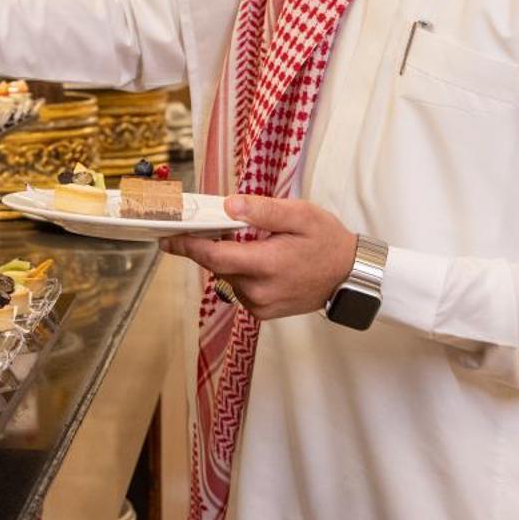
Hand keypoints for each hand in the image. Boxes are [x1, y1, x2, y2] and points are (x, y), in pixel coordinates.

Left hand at [161, 195, 357, 318]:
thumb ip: (263, 211)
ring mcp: (261, 305)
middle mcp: (260, 290)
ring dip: (230, 260)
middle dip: (210, 247)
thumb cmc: (327, 242)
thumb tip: (230, 206)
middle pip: (218, 266)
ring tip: (254, 244)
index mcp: (267, 264)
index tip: (168, 238)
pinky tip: (261, 262)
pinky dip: (241, 273)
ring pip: (227, 277)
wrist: (350, 277)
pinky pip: (239, 289)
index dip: (188, 246)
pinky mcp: (263, 313)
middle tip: (214, 227)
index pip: (215, 257)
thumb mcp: (300, 215)